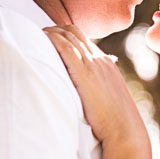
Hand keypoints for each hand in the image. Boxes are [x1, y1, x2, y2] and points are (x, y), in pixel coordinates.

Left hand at [44, 25, 147, 146]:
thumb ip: (97, 87)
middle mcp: (99, 59)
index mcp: (106, 63)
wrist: (124, 128)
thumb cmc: (114, 119)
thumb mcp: (107, 97)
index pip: (83, 39)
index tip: (50, 38)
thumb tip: (87, 91)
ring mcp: (93, 64)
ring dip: (51, 33)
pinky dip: (53, 40)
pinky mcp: (84, 74)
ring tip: (35, 36)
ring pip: (69, 36)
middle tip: (40, 35)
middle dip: (55, 30)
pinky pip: (66, 48)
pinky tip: (42, 40)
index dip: (64, 34)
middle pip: (74, 32)